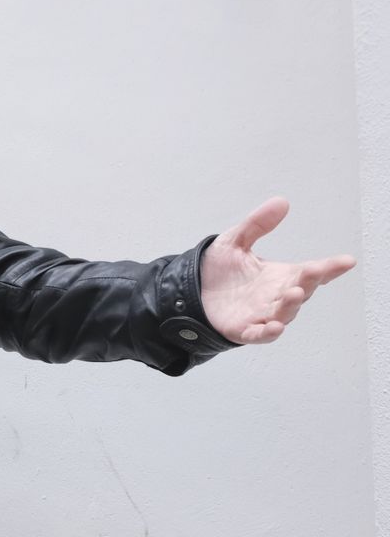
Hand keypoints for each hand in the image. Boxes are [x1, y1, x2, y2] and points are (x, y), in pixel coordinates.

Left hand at [200, 197, 354, 343]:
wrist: (190, 291)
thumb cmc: (218, 270)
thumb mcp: (235, 241)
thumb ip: (257, 224)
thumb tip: (281, 202)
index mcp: (280, 276)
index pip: (310, 271)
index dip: (329, 267)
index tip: (347, 261)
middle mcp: (276, 296)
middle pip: (301, 291)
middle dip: (308, 281)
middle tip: (314, 271)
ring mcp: (262, 315)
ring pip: (284, 313)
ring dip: (291, 305)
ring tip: (295, 292)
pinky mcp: (243, 330)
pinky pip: (259, 334)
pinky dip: (268, 332)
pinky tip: (275, 327)